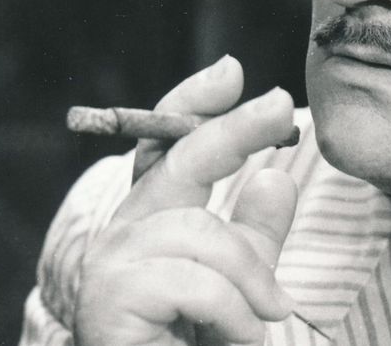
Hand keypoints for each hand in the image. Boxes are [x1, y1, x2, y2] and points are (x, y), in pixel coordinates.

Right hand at [75, 56, 298, 345]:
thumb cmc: (200, 344)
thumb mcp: (243, 287)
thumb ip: (254, 237)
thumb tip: (275, 177)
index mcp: (152, 223)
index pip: (163, 147)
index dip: (191, 105)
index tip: (232, 71)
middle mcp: (123, 234)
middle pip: (178, 162)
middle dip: (233, 130)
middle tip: (280, 105)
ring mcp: (111, 265)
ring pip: (201, 230)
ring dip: (250, 278)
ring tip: (268, 318)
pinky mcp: (110, 299)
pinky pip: (193, 280)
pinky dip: (233, 311)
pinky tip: (242, 337)